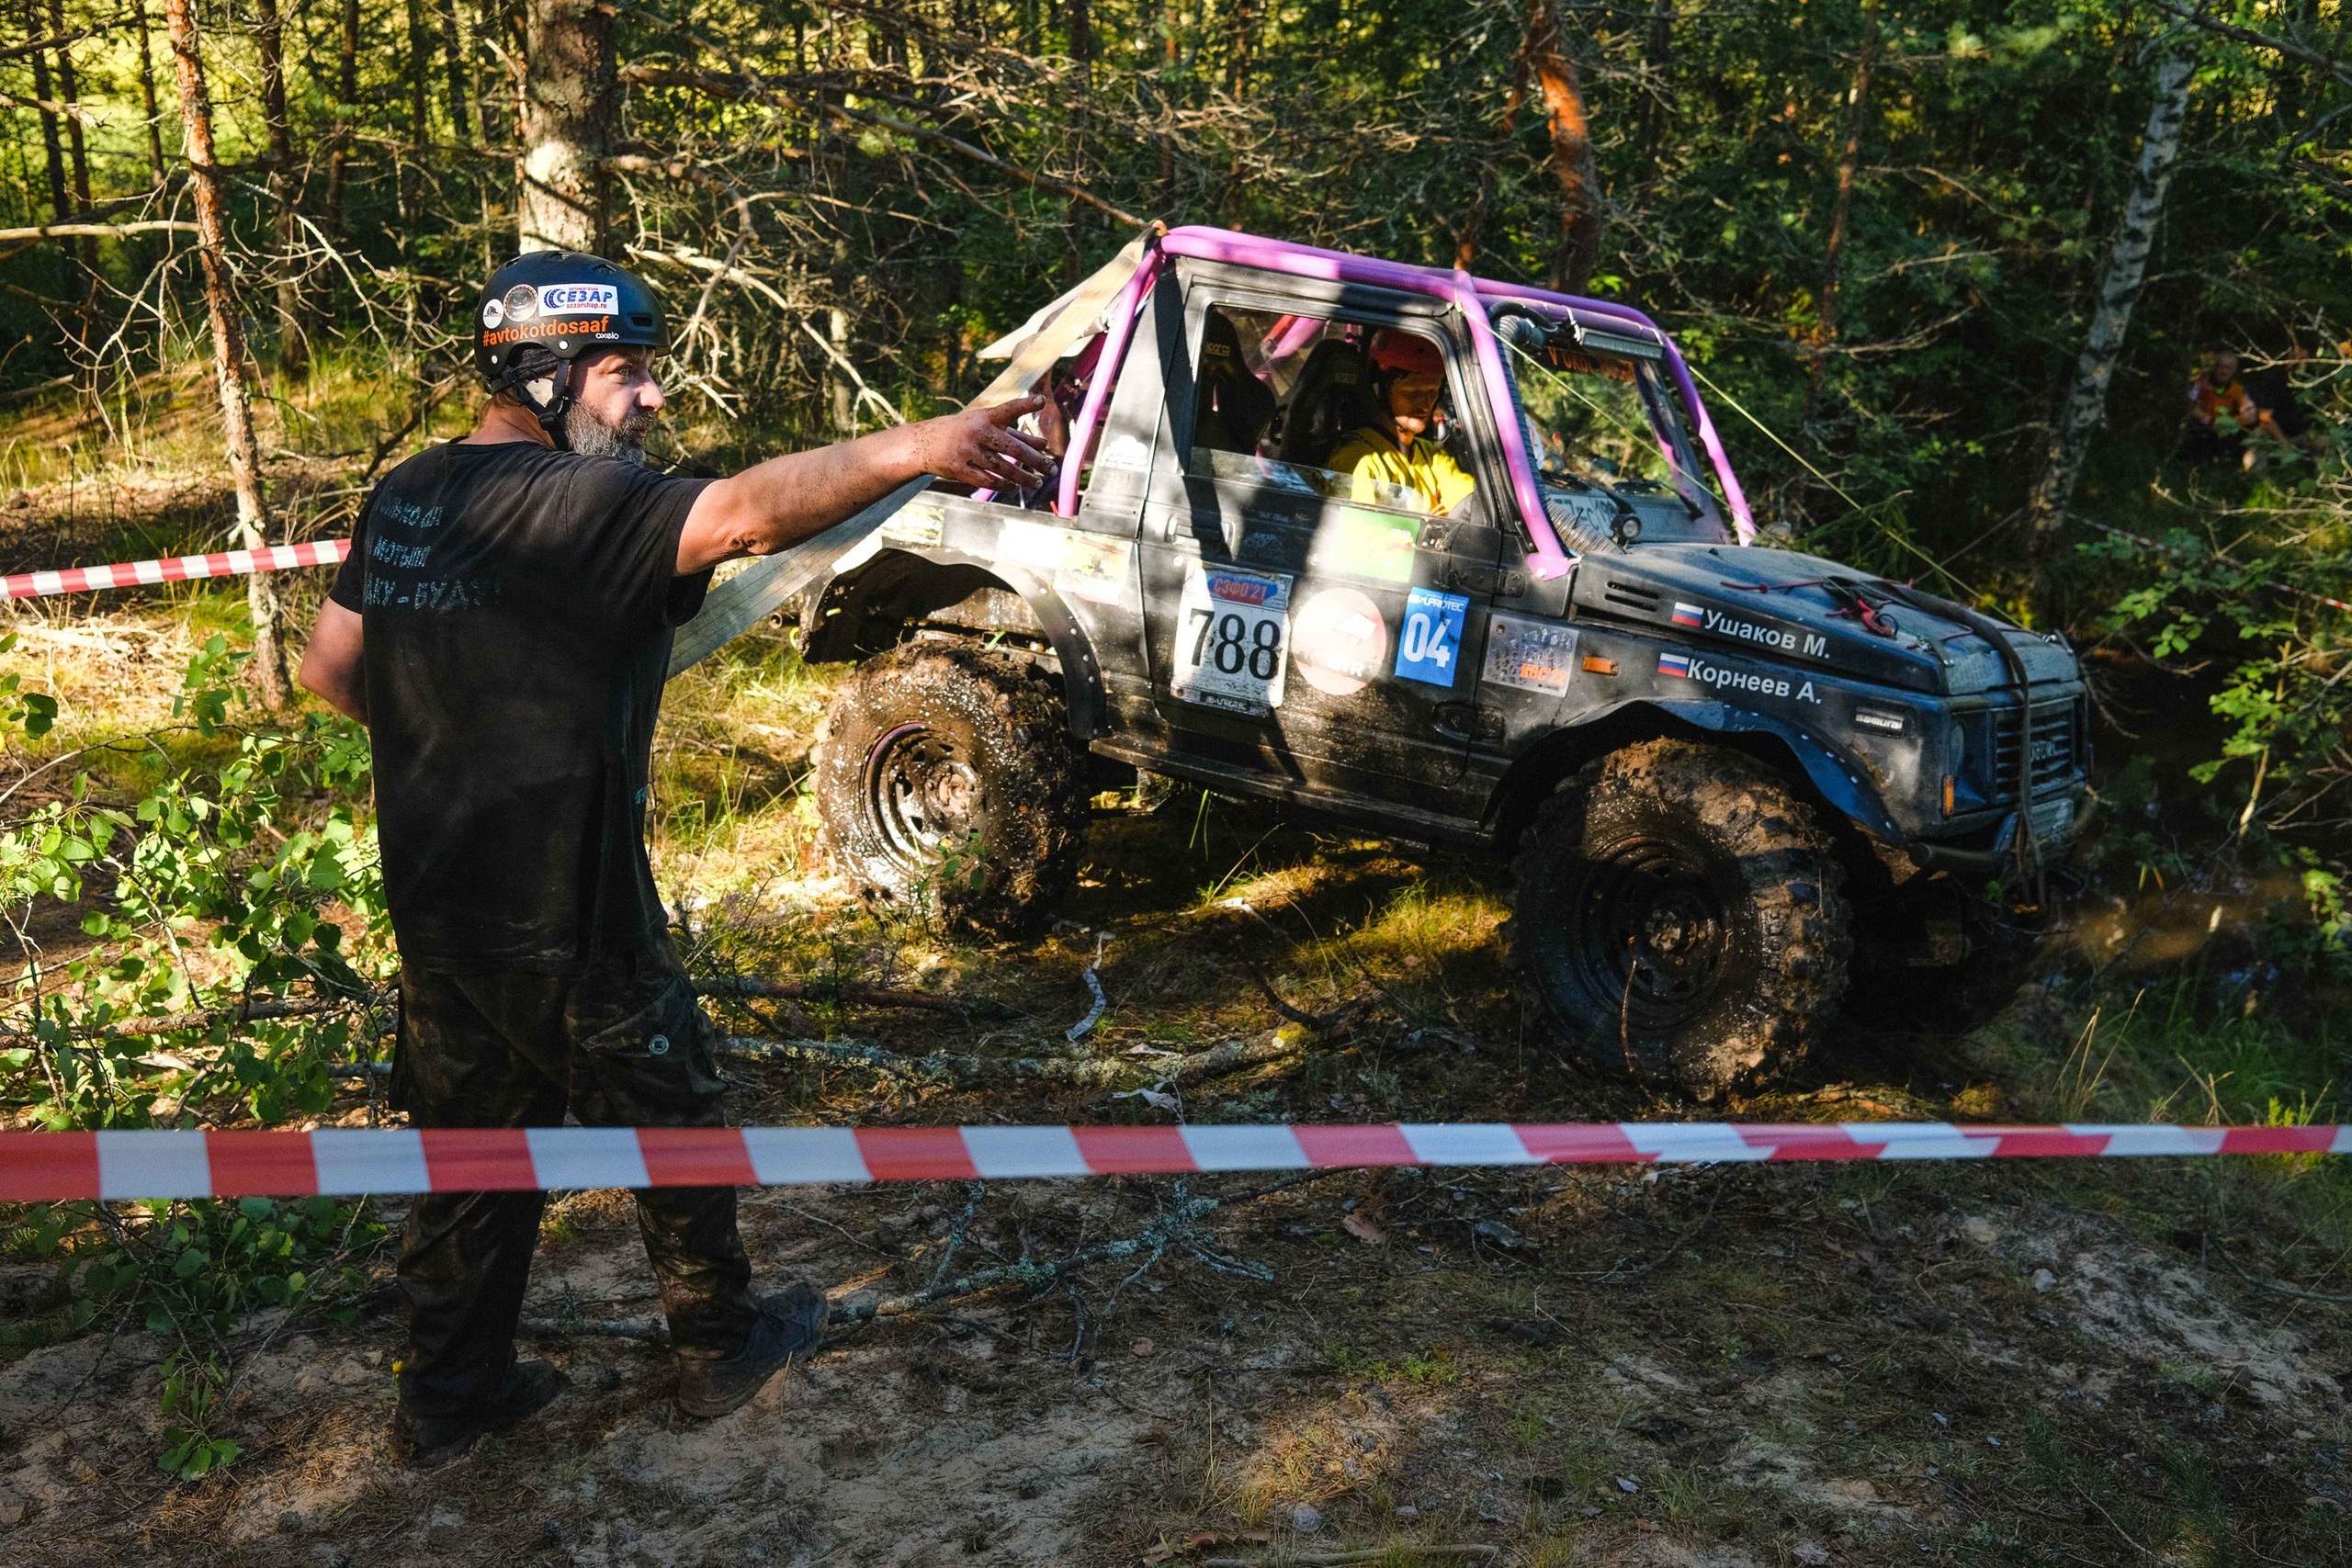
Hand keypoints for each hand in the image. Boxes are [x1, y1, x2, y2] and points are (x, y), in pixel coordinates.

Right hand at [915, 395, 1056, 489]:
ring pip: (1002, 468)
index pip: (1008, 410)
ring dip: (1023, 478)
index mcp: (985, 418)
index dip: (1025, 405)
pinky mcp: (959, 469)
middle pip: (1012, 448)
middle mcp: (977, 432)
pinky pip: (986, 480)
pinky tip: (1014, 487)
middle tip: (1052, 470)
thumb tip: (1044, 444)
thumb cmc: (965, 431)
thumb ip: (1017, 435)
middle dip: (1035, 461)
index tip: (1042, 401)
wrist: (925, 442)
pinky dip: (1003, 485)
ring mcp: (967, 452)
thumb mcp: (987, 427)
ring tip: (1037, 483)